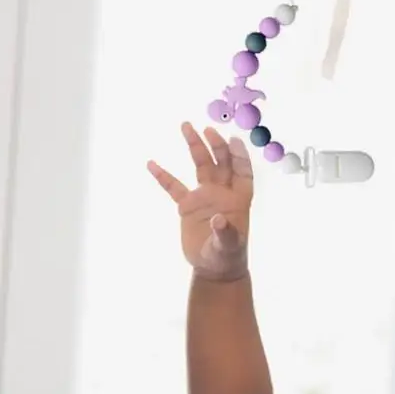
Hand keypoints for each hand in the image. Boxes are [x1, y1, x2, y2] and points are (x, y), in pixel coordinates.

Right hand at [148, 123, 252, 280]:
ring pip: (201, 166)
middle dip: (215, 144)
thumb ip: (226, 233)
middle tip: (205, 129)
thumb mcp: (229, 246)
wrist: (213, 267)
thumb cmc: (227, 256)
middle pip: (221, 162)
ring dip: (195, 146)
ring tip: (186, 126)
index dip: (239, 156)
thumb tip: (218, 220)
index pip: (242, 171)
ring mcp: (204, 196)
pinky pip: (174, 187)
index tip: (233, 140)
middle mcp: (223, 192)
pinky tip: (152, 164)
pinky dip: (164, 177)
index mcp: (239, 199)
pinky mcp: (188, 206)